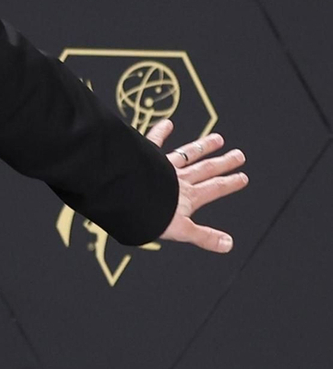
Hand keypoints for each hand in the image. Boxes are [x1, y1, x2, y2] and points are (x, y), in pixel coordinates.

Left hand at [150, 120, 247, 252]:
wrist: (126, 196)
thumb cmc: (149, 214)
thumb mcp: (181, 230)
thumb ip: (204, 237)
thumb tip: (228, 244)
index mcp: (187, 196)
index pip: (214, 189)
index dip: (229, 184)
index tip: (242, 177)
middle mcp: (178, 179)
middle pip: (206, 169)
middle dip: (223, 163)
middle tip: (239, 155)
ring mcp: (163, 167)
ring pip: (188, 154)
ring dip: (202, 147)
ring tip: (217, 138)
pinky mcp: (147, 158)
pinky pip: (154, 142)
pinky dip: (160, 132)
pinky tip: (167, 123)